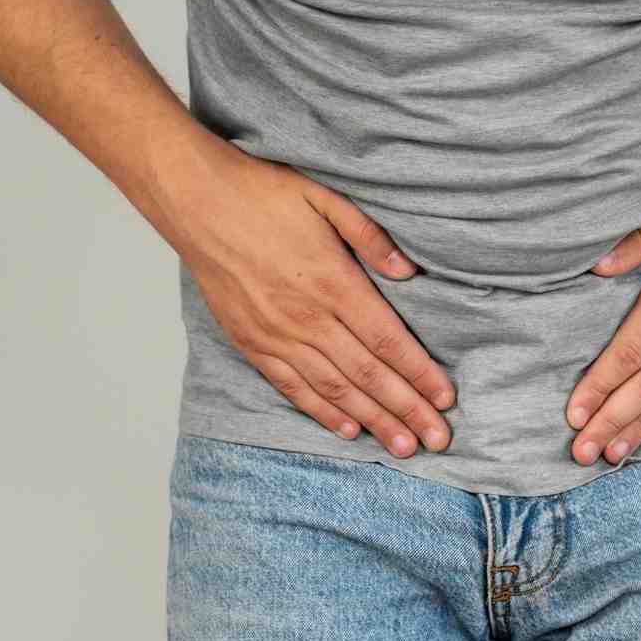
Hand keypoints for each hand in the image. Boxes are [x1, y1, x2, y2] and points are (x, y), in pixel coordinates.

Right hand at [159, 138, 455, 457]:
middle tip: (437, 439)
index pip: (387, 339)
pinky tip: (349, 430)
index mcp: (333, 281)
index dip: (420, 373)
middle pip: (368, 374)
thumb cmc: (261, 193)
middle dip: (407, 409)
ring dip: (373, 421)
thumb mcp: (325, 197)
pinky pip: (293, 387)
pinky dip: (323, 412)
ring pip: (334, 389)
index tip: (446, 398)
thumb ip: (369, 236)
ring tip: (403, 446)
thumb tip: (409, 270)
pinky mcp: (252, 343)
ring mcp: (277, 335)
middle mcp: (307, 317)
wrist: (194, 201)